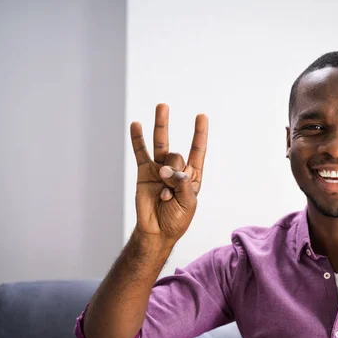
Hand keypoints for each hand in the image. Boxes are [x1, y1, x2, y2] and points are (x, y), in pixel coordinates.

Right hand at [130, 103, 207, 244]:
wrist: (157, 231)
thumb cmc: (176, 219)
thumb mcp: (187, 203)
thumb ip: (181, 184)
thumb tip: (166, 169)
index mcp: (192, 176)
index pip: (197, 151)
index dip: (200, 134)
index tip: (202, 116)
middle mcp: (176, 169)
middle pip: (177, 156)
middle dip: (173, 169)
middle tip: (169, 178)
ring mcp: (159, 169)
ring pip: (161, 144)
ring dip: (162, 125)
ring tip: (163, 107)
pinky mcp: (145, 172)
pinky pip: (141, 153)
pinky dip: (138, 139)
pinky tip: (136, 125)